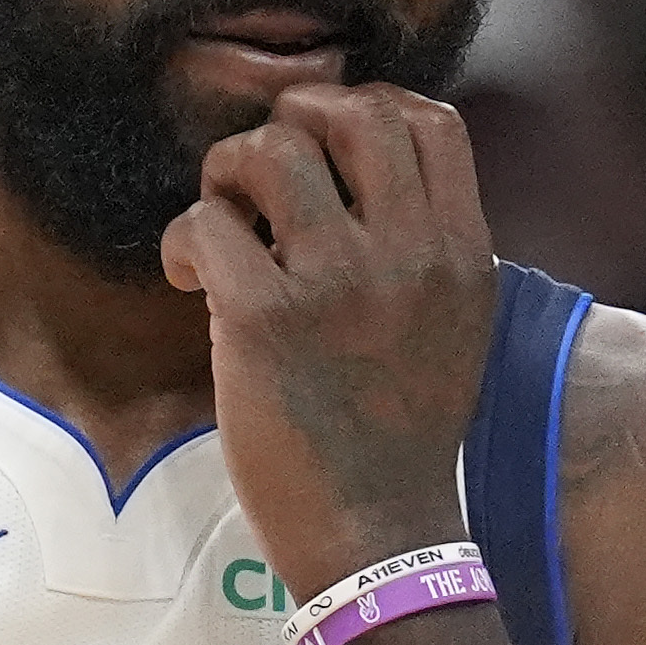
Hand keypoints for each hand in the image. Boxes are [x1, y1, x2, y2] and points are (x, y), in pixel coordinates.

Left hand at [166, 82, 498, 598]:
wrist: (380, 536)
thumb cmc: (403, 435)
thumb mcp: (454, 325)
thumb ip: (427, 247)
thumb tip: (366, 174)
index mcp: (461, 253)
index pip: (429, 120)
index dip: (366, 109)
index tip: (326, 149)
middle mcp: (408, 254)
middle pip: (350, 112)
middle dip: (290, 123)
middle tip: (259, 179)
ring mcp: (337, 282)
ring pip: (270, 151)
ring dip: (226, 174)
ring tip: (221, 226)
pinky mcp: (264, 319)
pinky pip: (206, 224)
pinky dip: (184, 242)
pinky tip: (191, 281)